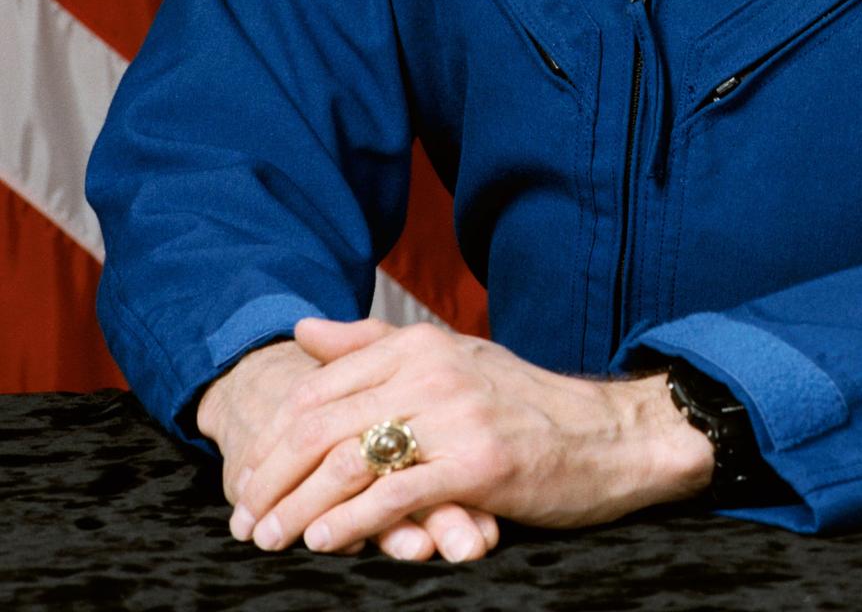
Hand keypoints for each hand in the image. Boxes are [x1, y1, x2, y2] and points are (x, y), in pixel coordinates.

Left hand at [197, 326, 498, 562]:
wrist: (606, 435)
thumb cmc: (523, 403)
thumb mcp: (451, 356)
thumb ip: (372, 345)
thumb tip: (303, 330)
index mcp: (420, 344)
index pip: (318, 388)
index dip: (271, 438)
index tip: (247, 480)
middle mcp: (432, 372)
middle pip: (321, 425)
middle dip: (271, 478)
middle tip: (245, 519)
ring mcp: (456, 416)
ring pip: (348, 461)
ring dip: (297, 507)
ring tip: (270, 538)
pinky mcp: (479, 464)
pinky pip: (396, 495)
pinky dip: (351, 521)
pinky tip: (324, 540)